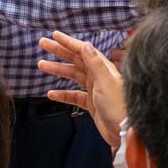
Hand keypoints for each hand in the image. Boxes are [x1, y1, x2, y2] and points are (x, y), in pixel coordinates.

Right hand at [37, 31, 127, 147]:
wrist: (125, 132)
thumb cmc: (119, 107)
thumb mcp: (106, 82)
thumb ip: (95, 64)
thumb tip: (86, 45)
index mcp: (103, 68)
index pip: (82, 50)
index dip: (68, 42)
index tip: (55, 36)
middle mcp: (98, 76)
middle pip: (75, 60)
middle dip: (59, 51)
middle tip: (43, 44)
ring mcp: (94, 90)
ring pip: (72, 76)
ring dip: (57, 70)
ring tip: (42, 65)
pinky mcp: (91, 104)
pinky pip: (74, 95)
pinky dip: (62, 94)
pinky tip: (51, 93)